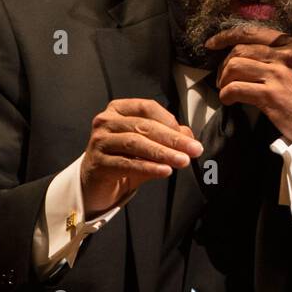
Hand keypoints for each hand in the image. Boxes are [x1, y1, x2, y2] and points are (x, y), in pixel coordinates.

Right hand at [80, 98, 203, 214]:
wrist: (97, 184)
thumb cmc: (123, 159)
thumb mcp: (148, 147)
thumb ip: (167, 139)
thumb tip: (188, 136)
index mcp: (119, 109)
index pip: (148, 108)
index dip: (170, 121)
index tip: (189, 136)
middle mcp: (106, 121)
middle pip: (144, 126)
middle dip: (172, 139)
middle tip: (193, 149)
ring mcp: (99, 141)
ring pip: (135, 143)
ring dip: (162, 152)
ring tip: (181, 160)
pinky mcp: (97, 162)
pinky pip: (126, 163)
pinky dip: (148, 167)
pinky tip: (164, 171)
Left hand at [206, 25, 291, 141]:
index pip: (252, 32)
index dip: (227, 36)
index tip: (213, 43)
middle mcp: (285, 55)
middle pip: (240, 49)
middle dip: (224, 63)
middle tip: (222, 76)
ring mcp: (277, 75)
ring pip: (234, 67)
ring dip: (223, 79)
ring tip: (225, 89)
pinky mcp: (270, 96)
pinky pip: (236, 88)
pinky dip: (226, 95)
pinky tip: (229, 100)